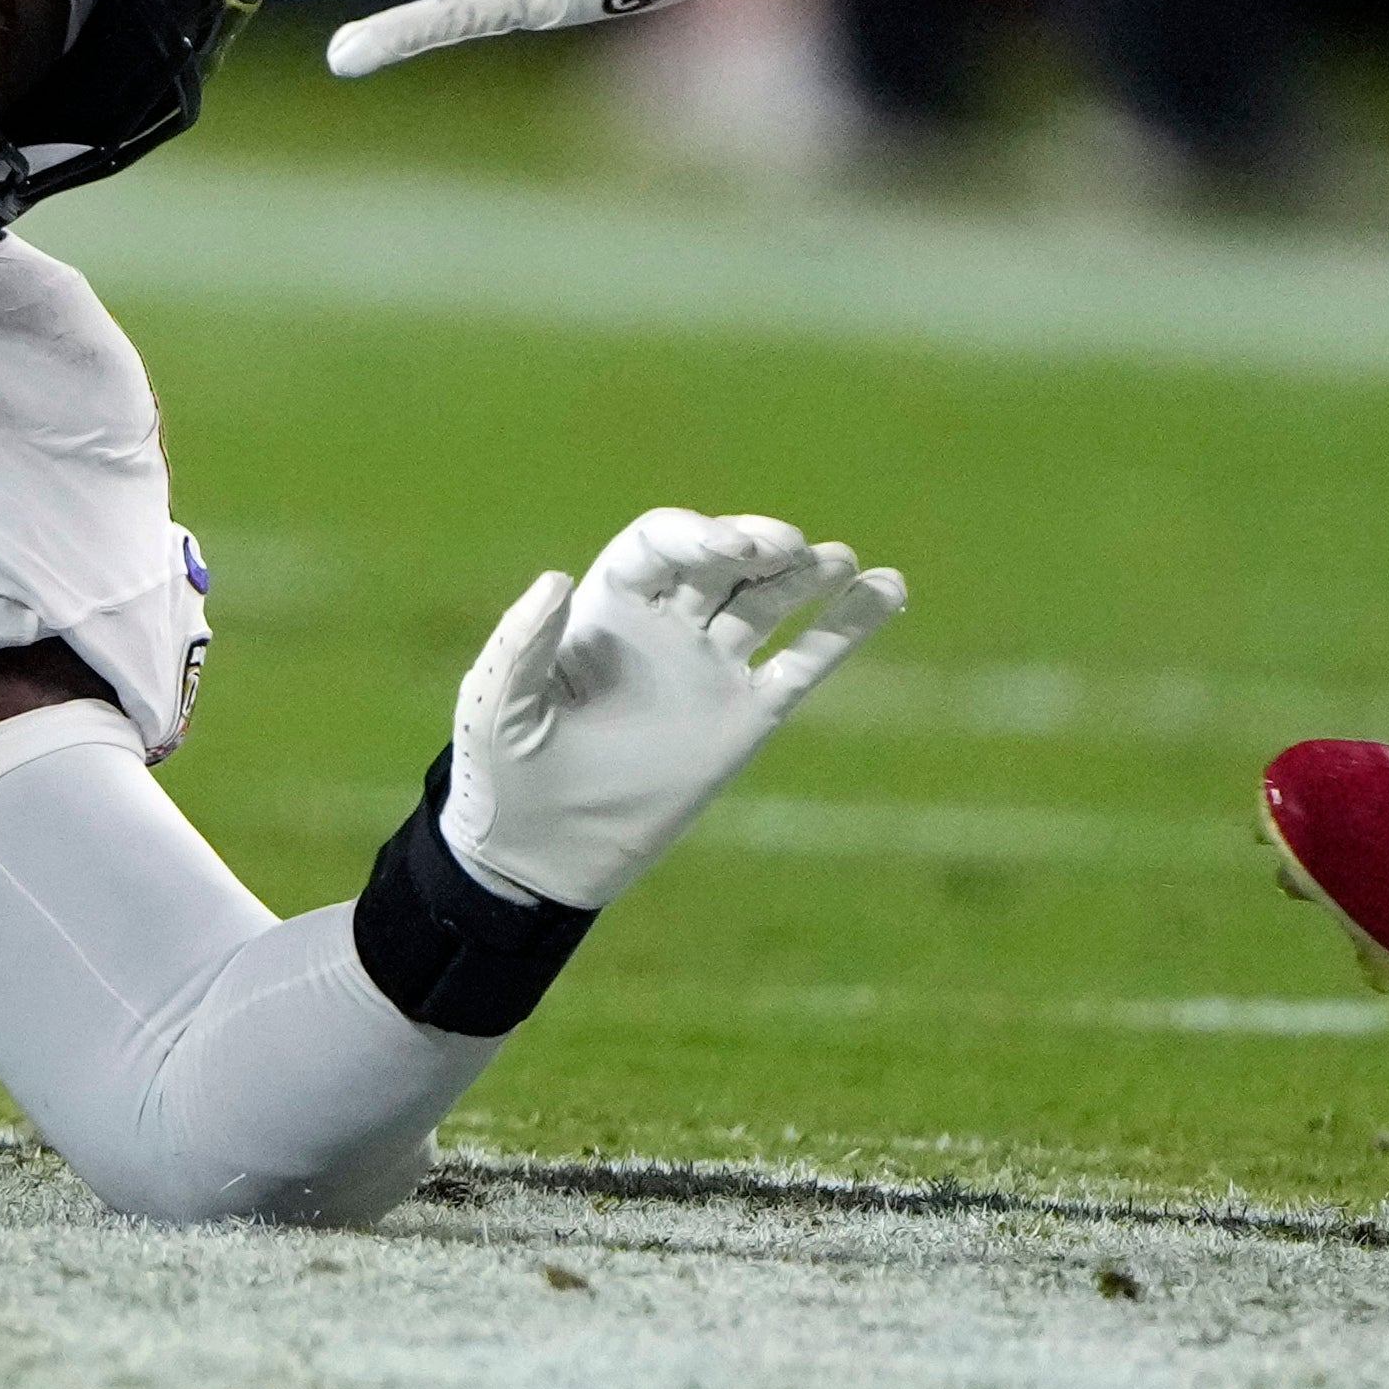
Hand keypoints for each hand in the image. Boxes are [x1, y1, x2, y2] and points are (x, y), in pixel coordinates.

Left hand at [442, 508, 901, 908]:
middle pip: (723, 561)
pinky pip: (805, 662)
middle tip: (789, 549)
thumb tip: (558, 578)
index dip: (695, 536)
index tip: (726, 549)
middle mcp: (665, 623)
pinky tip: (889, 591)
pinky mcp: (746, 716)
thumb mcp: (498, 706)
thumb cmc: (505, 773)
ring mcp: (710, 667)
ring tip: (844, 562)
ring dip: (810, 574)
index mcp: (606, 606)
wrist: (542, 852)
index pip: (660, 544)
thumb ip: (522, 642)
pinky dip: (847, 627)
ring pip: (771, 602)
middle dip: (758, 545)